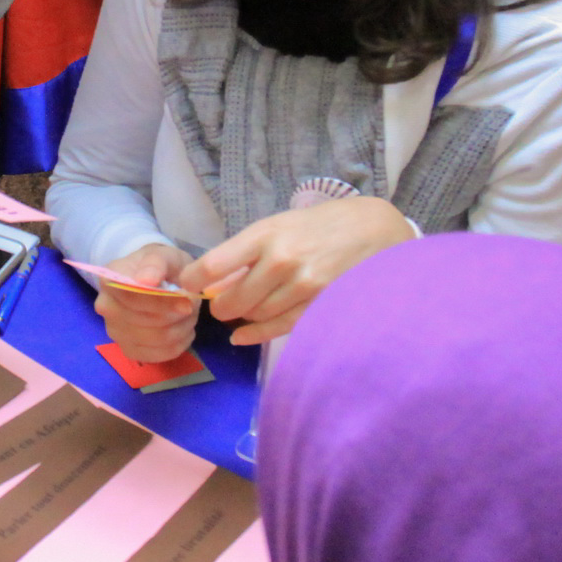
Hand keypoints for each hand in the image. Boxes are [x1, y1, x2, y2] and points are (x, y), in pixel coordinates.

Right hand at [94, 244, 201, 362]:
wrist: (155, 279)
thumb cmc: (160, 266)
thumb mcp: (163, 255)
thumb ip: (155, 263)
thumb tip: (146, 279)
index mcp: (109, 281)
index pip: (132, 298)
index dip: (162, 302)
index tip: (186, 299)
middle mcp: (106, 308)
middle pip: (146, 322)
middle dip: (176, 315)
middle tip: (190, 305)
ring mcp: (115, 332)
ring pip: (156, 340)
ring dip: (181, 328)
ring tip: (188, 315)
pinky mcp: (129, 350)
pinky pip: (159, 355)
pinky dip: (179, 344)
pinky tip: (183, 329)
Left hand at [180, 197, 415, 346]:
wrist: (372, 229)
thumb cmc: (318, 225)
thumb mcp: (278, 225)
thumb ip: (246, 252)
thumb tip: (211, 283)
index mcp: (266, 234)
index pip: (214, 265)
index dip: (194, 280)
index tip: (189, 286)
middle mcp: (282, 260)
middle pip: (231, 300)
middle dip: (220, 306)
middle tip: (220, 303)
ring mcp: (302, 286)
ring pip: (254, 316)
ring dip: (242, 316)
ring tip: (243, 309)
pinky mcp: (318, 306)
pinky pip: (278, 328)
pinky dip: (255, 335)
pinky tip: (242, 336)